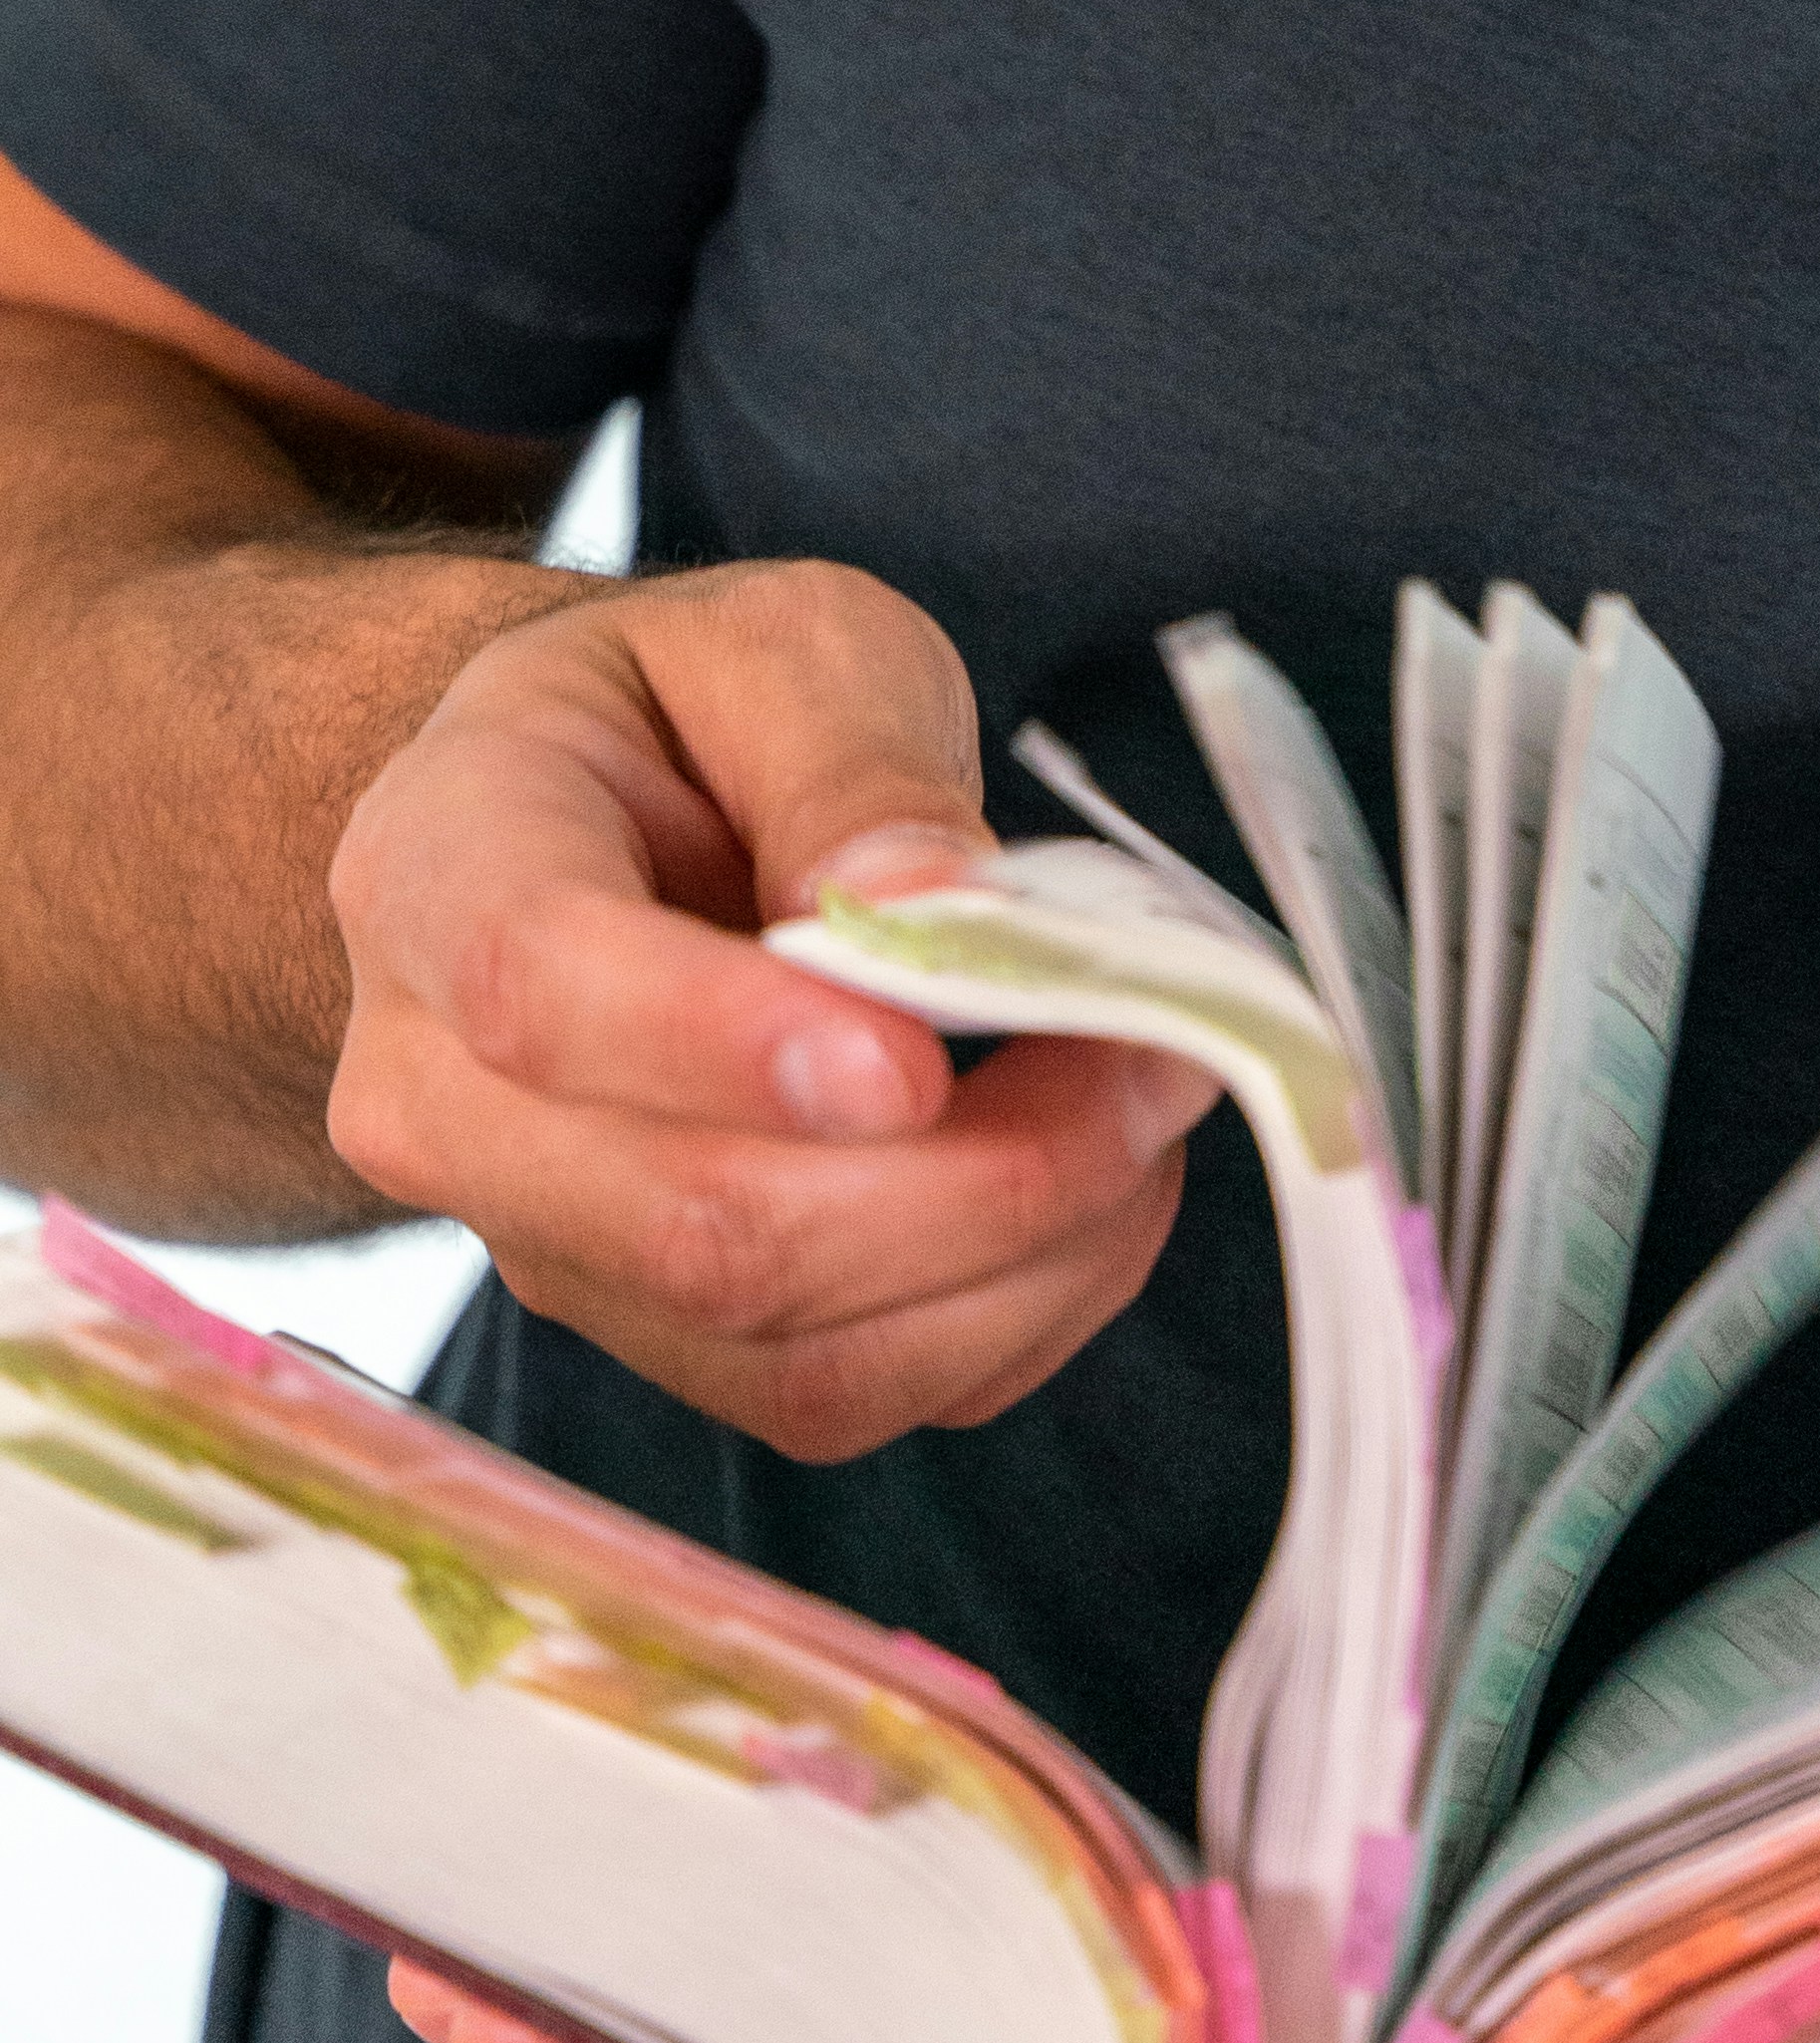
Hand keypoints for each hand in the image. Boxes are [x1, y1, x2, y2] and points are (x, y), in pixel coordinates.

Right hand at [328, 564, 1201, 1457]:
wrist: (610, 825)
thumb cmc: (692, 719)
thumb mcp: (781, 646)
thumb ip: (848, 763)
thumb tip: (930, 904)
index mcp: (439, 869)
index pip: (542, 992)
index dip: (733, 1046)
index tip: (919, 1060)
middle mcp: (444, 1097)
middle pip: (690, 1221)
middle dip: (973, 1172)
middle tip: (1157, 1052)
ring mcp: (544, 1241)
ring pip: (784, 1346)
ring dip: (1022, 1253)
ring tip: (1145, 1104)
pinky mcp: (659, 1333)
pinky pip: (841, 1396)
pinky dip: (1013, 1317)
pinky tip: (1092, 1192)